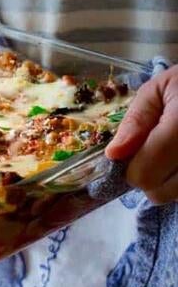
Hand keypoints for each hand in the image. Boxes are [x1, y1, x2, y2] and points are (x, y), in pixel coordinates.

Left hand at [106, 64, 177, 203]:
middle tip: (148, 152)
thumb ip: (136, 121)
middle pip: (160, 192)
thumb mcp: (157, 91)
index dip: (128, 168)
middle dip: (146, 176)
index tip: (127, 153)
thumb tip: (114, 154)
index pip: (145, 173)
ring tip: (168, 153)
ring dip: (165, 181)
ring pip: (175, 195)